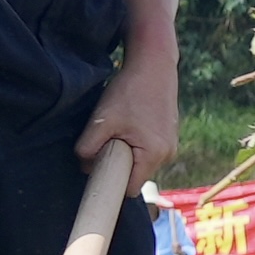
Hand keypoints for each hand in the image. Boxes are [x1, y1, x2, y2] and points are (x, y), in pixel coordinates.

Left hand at [76, 43, 182, 180]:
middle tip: (106, 140)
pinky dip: (135, 143)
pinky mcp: (169, 135)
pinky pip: (147, 150)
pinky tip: (129, 123)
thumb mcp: (103, 120)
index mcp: (153, 154)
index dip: (111, 183)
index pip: (130, 189)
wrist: (154, 65)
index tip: (98, 170)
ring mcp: (171, 144)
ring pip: (141, 162)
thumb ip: (88, 147)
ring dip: (126, 153)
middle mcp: (167, 154)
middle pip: (135, 175)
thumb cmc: (130, 91)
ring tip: (119, 128)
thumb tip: (84, 165)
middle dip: (118, 165)